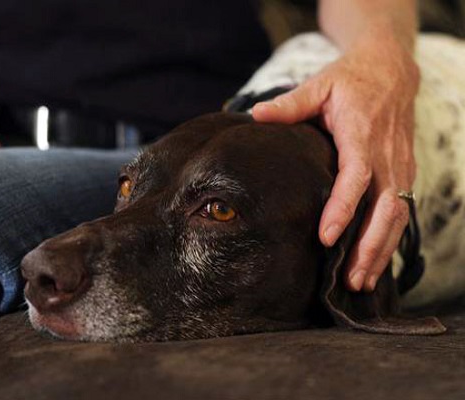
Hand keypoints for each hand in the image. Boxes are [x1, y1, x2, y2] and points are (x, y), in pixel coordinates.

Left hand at [252, 33, 418, 291]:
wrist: (391, 70)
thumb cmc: (349, 81)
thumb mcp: (319, 85)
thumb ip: (289, 104)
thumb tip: (254, 115)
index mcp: (363, 135)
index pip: (356, 177)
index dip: (344, 208)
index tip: (327, 237)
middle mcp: (387, 156)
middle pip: (386, 209)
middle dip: (369, 247)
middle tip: (348, 279)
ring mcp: (400, 167)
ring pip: (398, 217)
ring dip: (381, 252)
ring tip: (360, 282)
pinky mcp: (404, 174)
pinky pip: (401, 213)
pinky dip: (390, 241)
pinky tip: (373, 263)